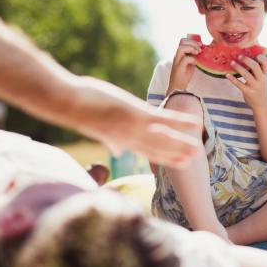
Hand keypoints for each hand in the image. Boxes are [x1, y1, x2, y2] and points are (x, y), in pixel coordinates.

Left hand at [73, 76, 199, 167]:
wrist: (68, 104)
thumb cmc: (80, 111)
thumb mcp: (99, 129)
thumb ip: (110, 139)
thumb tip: (115, 150)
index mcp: (122, 140)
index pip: (147, 152)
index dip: (164, 158)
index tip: (178, 163)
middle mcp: (131, 138)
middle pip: (158, 149)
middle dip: (176, 155)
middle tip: (194, 160)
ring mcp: (135, 127)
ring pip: (164, 138)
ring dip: (182, 144)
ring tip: (198, 149)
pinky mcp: (137, 115)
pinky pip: (164, 119)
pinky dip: (180, 122)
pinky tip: (194, 122)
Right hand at [167, 34, 201, 93]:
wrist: (177, 86)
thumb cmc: (184, 74)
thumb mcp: (191, 63)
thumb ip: (194, 56)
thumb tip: (203, 50)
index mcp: (180, 53)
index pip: (183, 41)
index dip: (192, 40)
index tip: (201, 45)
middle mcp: (177, 56)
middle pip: (182, 42)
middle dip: (193, 43)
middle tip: (200, 48)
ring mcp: (177, 61)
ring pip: (181, 49)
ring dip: (191, 49)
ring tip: (198, 53)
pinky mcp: (178, 68)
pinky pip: (185, 59)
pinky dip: (192, 59)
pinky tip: (196, 62)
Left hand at [226, 54, 266, 108]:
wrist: (262, 104)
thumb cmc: (259, 88)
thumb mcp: (262, 79)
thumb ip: (257, 70)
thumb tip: (246, 57)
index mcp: (265, 74)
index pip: (266, 63)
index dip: (261, 57)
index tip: (254, 54)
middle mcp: (261, 79)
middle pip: (255, 66)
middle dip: (246, 60)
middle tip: (239, 56)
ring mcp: (255, 86)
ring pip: (246, 74)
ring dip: (238, 67)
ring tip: (231, 62)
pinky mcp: (248, 92)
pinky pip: (239, 84)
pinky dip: (232, 79)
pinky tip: (227, 75)